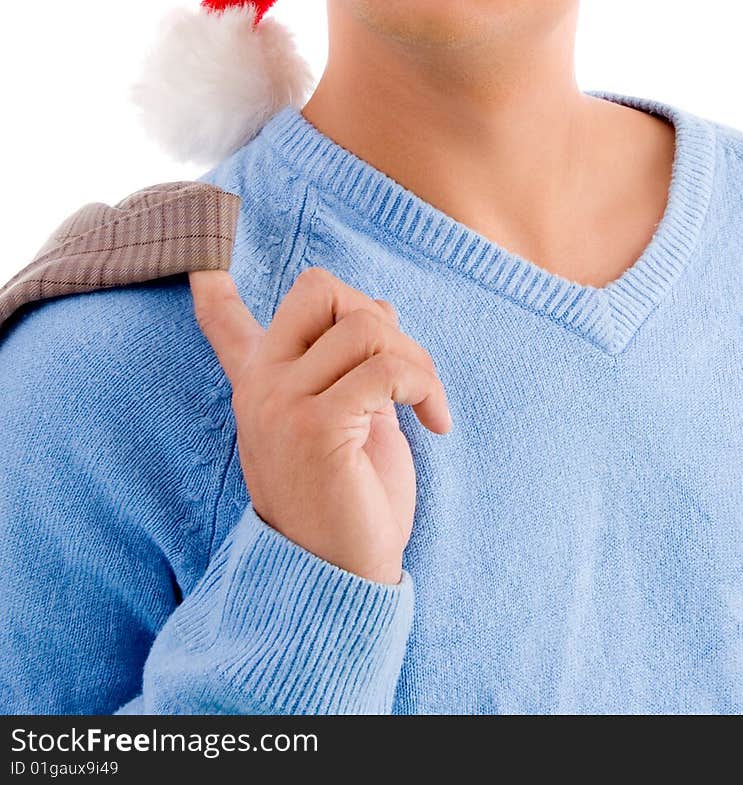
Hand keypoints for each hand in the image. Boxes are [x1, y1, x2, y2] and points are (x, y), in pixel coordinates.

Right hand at [188, 265, 452, 584]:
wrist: (341, 580)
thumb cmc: (350, 502)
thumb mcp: (343, 422)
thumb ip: (344, 368)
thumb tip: (377, 304)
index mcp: (261, 384)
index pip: (226, 324)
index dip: (214, 291)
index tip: (201, 269)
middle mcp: (261, 386)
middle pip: (323, 289)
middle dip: (381, 317)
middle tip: (409, 374)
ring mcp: (282, 404)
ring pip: (366, 325)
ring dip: (416, 359)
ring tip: (428, 404)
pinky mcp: (316, 427)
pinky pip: (386, 369)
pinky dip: (425, 386)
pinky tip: (435, 422)